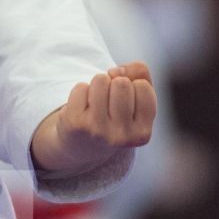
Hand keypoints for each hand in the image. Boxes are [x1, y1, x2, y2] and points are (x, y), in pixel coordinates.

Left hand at [30, 61, 156, 177]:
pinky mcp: (76, 124)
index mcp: (142, 133)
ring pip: (101, 80)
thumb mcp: (136, 100)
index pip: (143, 86)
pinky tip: (82, 107)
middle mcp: (122, 136)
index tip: (126, 100)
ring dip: (98, 85)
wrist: (81, 147)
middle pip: (122, 83)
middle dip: (114, 83)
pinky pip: (81, 87)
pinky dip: (81, 91)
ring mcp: (97, 131)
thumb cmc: (114, 116)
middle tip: (108, 101)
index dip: (133, 85)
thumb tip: (117, 71)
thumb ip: (141, 74)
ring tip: (95, 102)